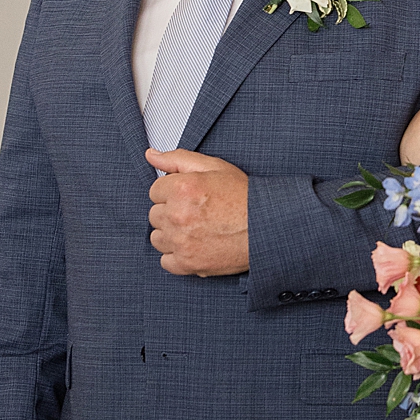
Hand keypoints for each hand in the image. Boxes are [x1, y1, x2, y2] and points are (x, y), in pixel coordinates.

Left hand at [146, 148, 249, 275]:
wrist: (268, 226)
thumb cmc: (245, 196)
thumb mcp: (215, 167)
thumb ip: (178, 159)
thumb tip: (151, 155)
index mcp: (182, 188)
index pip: (155, 190)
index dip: (174, 192)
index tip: (191, 196)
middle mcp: (178, 215)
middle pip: (155, 214)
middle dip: (173, 211)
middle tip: (198, 211)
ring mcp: (181, 242)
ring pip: (158, 237)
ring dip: (172, 234)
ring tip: (198, 228)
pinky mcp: (187, 263)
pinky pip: (166, 261)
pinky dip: (178, 255)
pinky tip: (196, 245)